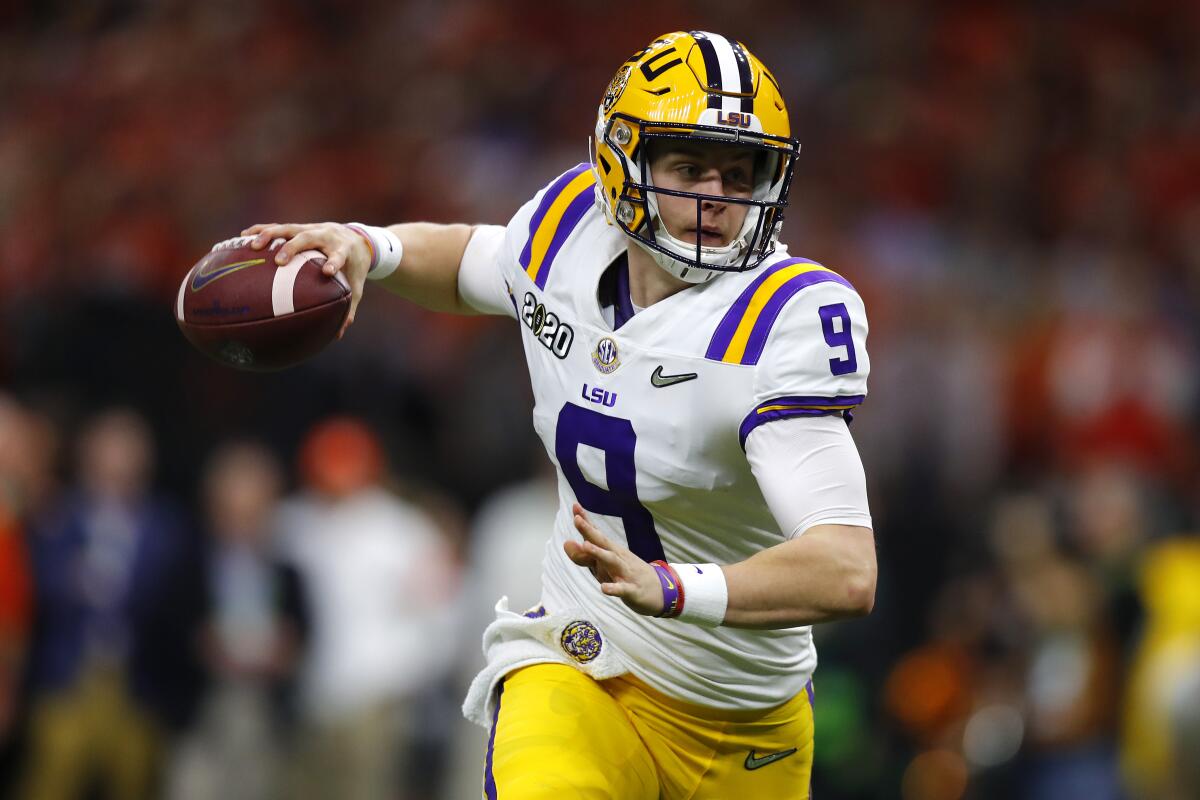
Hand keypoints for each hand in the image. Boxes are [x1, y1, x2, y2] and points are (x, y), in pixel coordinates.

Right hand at [240, 221, 371, 337]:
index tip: (326, 271)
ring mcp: (312, 229)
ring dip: (270, 235)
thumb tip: (338, 335)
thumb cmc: (355, 267)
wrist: (358, 238)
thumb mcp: (356, 286)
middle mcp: (326, 236)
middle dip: (293, 248)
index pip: (339, 255)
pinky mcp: (300, 227)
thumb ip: (348, 308)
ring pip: (290, 228)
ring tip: (253, 246)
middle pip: (309, 238)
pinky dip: (261, 230)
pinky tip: (243, 237)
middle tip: (279, 262)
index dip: (334, 262)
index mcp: (343, 250)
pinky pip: (278, 227)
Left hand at [563, 503, 663, 615]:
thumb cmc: (626, 574)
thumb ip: (584, 556)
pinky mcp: (633, 590)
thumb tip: (566, 543)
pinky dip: (614, 588)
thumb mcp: (602, 566)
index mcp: (611, 550)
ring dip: (599, 553)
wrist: (660, 590)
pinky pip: (623, 589)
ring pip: (612, 561)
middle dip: (590, 531)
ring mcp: (626, 573)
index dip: (586, 521)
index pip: (597, 534)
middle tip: (577, 520)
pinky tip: (604, 588)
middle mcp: (618, 558)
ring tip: (586, 546)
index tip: (575, 507)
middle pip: (602, 542)